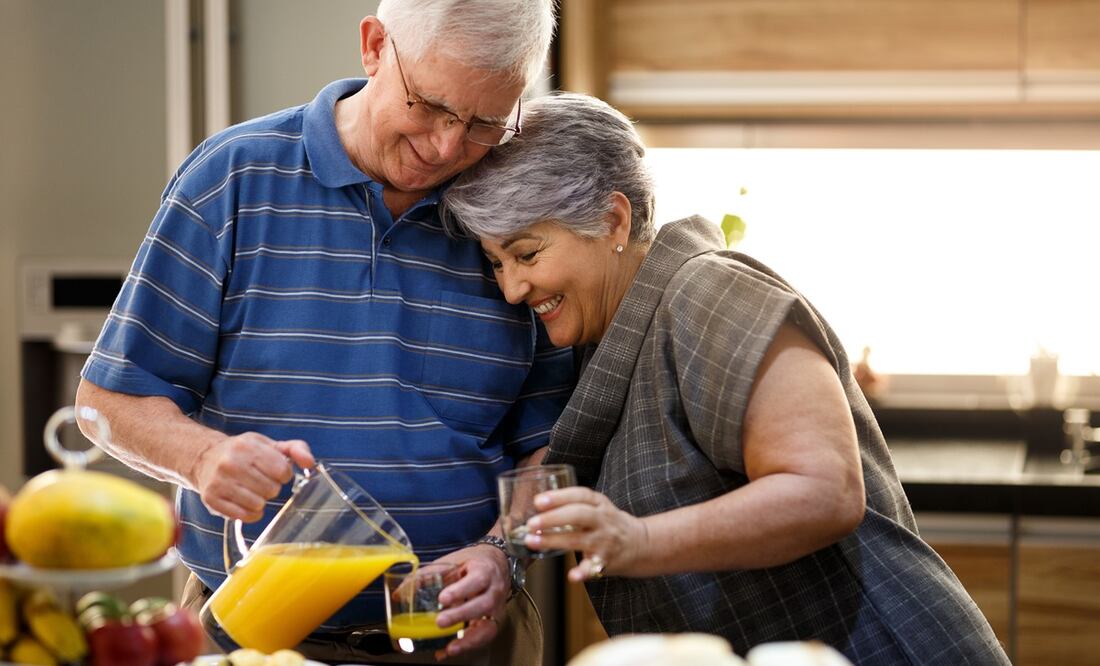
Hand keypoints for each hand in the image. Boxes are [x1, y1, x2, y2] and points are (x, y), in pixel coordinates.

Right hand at [190, 432, 314, 521]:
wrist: (206, 458)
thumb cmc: (244, 452)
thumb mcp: (269, 444)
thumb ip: (296, 450)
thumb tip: (310, 463)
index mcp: (247, 446)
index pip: (282, 470)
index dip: (284, 473)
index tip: (276, 471)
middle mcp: (230, 463)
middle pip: (271, 489)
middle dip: (271, 487)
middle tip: (261, 480)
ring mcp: (219, 482)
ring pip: (258, 504)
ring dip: (261, 500)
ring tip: (252, 490)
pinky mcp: (212, 500)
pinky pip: (244, 516)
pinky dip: (251, 513)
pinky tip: (246, 502)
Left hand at [431, 544, 510, 659]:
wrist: (497, 564)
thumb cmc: (473, 563)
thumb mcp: (452, 561)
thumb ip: (428, 575)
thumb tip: (401, 593)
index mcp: (484, 571)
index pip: (477, 580)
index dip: (460, 590)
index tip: (443, 598)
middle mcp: (494, 591)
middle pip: (483, 605)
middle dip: (461, 615)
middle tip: (440, 621)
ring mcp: (496, 608)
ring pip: (489, 626)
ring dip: (469, 640)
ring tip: (450, 648)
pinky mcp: (493, 621)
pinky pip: (483, 637)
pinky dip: (466, 646)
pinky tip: (449, 650)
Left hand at [525, 487, 648, 581]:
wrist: (641, 544)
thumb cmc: (610, 523)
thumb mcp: (598, 506)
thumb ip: (574, 504)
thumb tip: (538, 505)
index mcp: (599, 504)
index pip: (580, 495)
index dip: (559, 497)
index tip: (538, 501)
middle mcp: (602, 520)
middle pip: (578, 515)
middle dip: (553, 518)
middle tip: (531, 523)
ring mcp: (604, 541)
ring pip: (578, 539)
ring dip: (553, 541)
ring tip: (533, 541)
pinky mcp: (605, 561)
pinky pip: (593, 567)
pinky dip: (583, 572)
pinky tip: (572, 576)